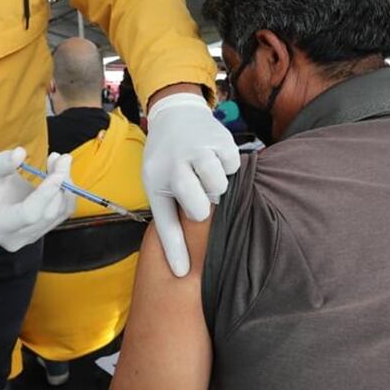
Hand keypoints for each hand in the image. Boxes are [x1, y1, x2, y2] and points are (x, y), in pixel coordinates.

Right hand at [0, 148, 75, 251]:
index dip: (45, 194)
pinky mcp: (42, 231)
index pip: (28, 214)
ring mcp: (30, 237)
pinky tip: (60, 173)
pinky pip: (62, 213)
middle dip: (60, 184)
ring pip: (59, 213)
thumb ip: (3, 162)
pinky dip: (65, 192)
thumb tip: (20, 153)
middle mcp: (15, 238)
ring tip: (60, 161)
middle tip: (62, 158)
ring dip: (66, 186)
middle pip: (47, 213)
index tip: (58, 174)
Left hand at [143, 92, 240, 276]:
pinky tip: (214, 160)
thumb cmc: (165, 159)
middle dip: (203, 208)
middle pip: (200, 207)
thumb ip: (169, 219)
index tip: (184, 274)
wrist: (175, 115)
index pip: (166, 221)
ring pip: (220, 186)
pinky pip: (232, 166)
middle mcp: (176, 162)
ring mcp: (199, 149)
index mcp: (157, 178)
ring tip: (204, 176)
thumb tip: (181, 265)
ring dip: (216, 185)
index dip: (176, 250)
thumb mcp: (157, 185)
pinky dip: (227, 167)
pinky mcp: (220, 139)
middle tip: (198, 198)